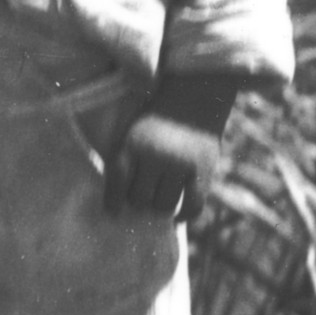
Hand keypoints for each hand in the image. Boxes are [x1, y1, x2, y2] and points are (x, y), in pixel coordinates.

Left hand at [105, 113, 225, 222]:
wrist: (194, 98)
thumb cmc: (158, 120)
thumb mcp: (134, 133)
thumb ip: (126, 161)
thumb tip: (119, 200)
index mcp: (133, 144)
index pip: (117, 181)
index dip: (113, 201)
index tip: (114, 212)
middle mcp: (155, 156)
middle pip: (140, 198)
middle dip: (139, 200)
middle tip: (142, 197)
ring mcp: (180, 165)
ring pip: (164, 204)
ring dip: (160, 205)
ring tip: (159, 198)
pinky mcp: (202, 171)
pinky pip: (193, 205)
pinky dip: (184, 215)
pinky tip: (178, 216)